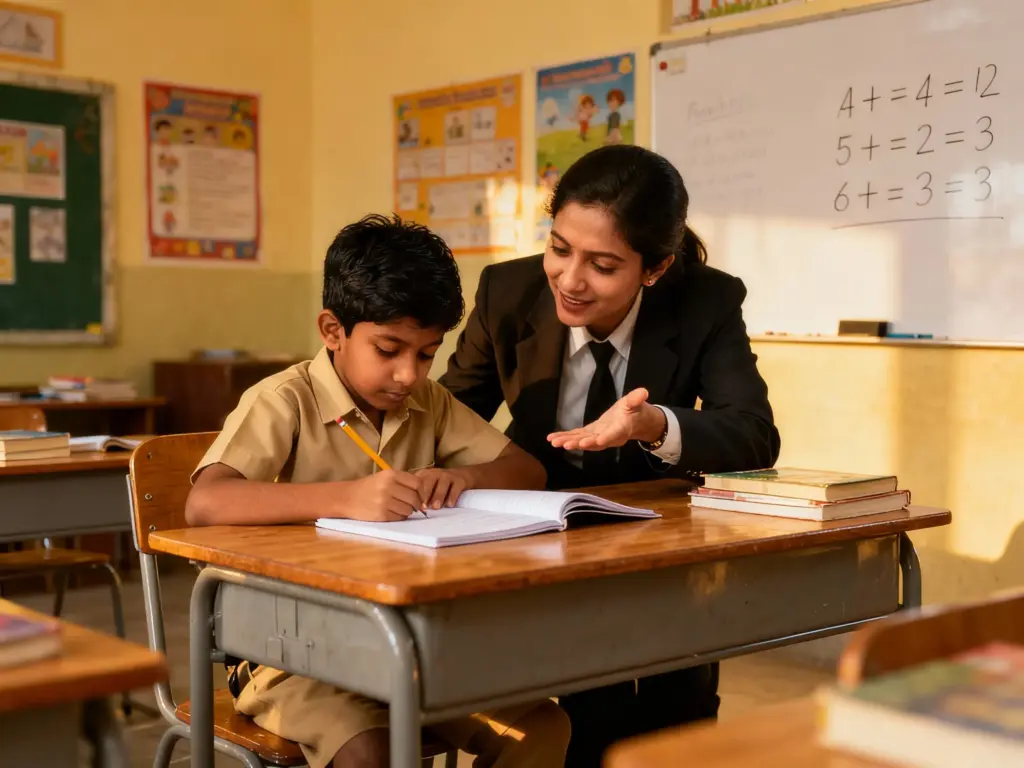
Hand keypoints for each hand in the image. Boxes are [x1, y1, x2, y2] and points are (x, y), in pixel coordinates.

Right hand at [346, 470, 423, 521]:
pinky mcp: (381, 514)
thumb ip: (403, 482)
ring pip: (408, 509)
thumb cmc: (369, 487)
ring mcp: (384, 501)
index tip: (421, 497)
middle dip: (417, 504)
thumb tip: (424, 498)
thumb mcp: (385, 477)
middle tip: (414, 506)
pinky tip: (392, 513)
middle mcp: (388, 486)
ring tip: (399, 508)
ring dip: (408, 511)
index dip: (422, 492)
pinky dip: (400, 517)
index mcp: (390, 474)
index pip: (417, 483)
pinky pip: (400, 517)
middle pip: (414, 498)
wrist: (347, 498)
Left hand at [414, 467, 472, 509]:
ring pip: (442, 484)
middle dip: (425, 495)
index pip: (416, 483)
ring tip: (436, 507)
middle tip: (423, 508)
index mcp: (424, 474)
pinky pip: (455, 488)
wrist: (462, 475)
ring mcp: (448, 475)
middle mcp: (435, 473)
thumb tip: (410, 509)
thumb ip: (418, 494)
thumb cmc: (439, 486)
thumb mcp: (427, 486)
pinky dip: (452, 496)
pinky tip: (450, 505)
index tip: (412, 506)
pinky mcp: (460, 480)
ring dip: (438, 496)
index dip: (414, 494)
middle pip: (428, 482)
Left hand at [547, 388, 665, 450]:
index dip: (605, 438)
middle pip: (593, 442)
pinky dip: (566, 437)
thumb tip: (643, 392)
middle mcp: (608, 437)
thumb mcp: (636, 403)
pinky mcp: (591, 434)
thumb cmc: (636, 411)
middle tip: (566, 445)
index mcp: (621, 429)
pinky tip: (552, 439)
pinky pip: (577, 437)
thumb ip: (636, 399)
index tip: (597, 441)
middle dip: (580, 443)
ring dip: (569, 442)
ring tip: (555, 443)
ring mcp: (598, 437)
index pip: (613, 435)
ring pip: (583, 441)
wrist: (634, 421)